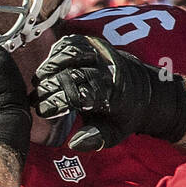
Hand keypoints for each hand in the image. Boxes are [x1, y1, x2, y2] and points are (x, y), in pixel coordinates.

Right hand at [31, 34, 185, 150]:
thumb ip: (94, 139)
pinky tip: (50, 65)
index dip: (56, 102)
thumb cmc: (125, 116)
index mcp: (111, 96)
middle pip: (69, 74)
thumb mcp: (114, 134)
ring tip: (40, 80)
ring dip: (50, 67)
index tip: (44, 111)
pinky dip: (57, 52)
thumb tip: (73, 143)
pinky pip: (73, 43)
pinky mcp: (98, 44)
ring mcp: (103, 54)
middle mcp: (107, 71)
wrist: (147, 90)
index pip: (77, 95)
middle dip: (49, 86)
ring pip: (69, 54)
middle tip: (37, 97)